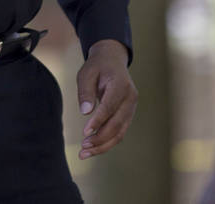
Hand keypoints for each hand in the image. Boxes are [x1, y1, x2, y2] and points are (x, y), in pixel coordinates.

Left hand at [76, 39, 136, 158]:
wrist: (112, 61)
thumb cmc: (97, 67)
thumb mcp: (86, 73)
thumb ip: (85, 91)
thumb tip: (85, 112)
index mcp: (121, 85)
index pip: (110, 107)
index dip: (98, 121)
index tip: (85, 132)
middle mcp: (131, 98)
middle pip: (117, 123)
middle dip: (100, 138)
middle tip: (83, 147)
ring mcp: (131, 108)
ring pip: (120, 132)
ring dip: (103, 145)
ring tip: (84, 153)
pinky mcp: (128, 115)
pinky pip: (119, 131)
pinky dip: (107, 141)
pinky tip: (93, 148)